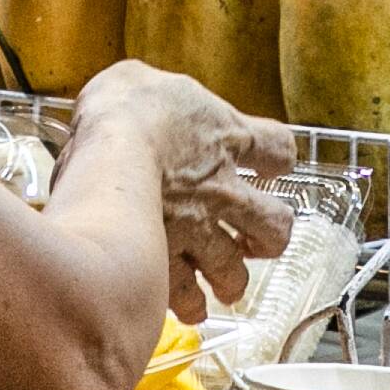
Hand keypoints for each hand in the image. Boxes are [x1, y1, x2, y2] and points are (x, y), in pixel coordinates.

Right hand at [63, 62, 295, 319]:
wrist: (110, 153)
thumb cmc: (124, 109)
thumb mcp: (138, 81)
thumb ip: (149, 97)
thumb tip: (134, 93)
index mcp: (227, 137)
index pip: (279, 149)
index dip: (278, 158)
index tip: (270, 162)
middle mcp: (224, 190)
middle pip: (276, 226)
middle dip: (268, 239)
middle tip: (254, 241)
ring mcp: (199, 231)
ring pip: (234, 271)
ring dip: (231, 281)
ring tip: (225, 286)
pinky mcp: (167, 263)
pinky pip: (186, 296)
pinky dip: (187, 304)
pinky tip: (186, 308)